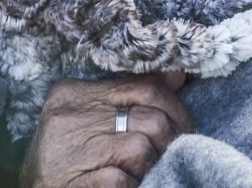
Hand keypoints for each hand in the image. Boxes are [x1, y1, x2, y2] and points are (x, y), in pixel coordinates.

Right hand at [21, 71, 193, 187]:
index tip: (184, 125)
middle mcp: (67, 118)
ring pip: (140, 149)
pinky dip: (133, 185)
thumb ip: (129, 96)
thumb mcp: (92, 116)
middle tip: (171, 153)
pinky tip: (130, 185)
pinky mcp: (71, 185)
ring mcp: (67, 152)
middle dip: (169, 139)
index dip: (174, 106)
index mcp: (73, 93)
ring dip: (150, 165)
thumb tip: (177, 75)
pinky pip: (121, 180)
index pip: (142, 86)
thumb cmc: (68, 153)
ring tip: (145, 170)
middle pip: (149, 119)